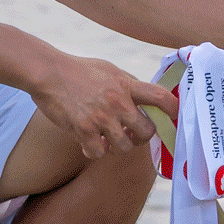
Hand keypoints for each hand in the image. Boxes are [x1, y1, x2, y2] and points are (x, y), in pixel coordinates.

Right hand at [31, 53, 174, 159]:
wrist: (49, 72)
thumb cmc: (79, 70)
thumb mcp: (110, 70)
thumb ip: (128, 84)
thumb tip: (146, 97)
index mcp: (126, 85)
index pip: (160, 97)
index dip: (173, 109)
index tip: (175, 116)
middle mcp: (118, 103)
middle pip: (147, 132)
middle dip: (140, 137)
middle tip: (129, 134)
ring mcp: (101, 118)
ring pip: (124, 147)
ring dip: (116, 146)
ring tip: (106, 138)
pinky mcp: (83, 130)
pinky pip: (98, 153)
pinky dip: (94, 151)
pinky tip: (89, 142)